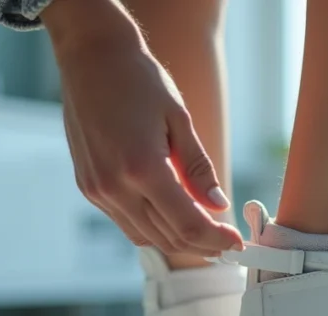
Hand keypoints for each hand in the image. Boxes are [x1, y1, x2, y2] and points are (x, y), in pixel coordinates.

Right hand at [44, 0, 241, 255]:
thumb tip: (220, 205)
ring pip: (145, 237)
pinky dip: (154, 228)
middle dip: (203, 246)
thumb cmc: (140, 81)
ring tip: (207, 234)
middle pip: (167, 238)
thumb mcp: (180, 120)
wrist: (91, 57)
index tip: (238, 242)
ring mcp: (97, 190)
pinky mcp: (89, 187)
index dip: (217, 240)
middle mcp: (114, 186)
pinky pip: (126, 222)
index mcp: (142, 168)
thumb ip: (198, 168)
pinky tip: (175, 217)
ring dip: (178, 241)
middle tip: (228, 243)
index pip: (187, 224)